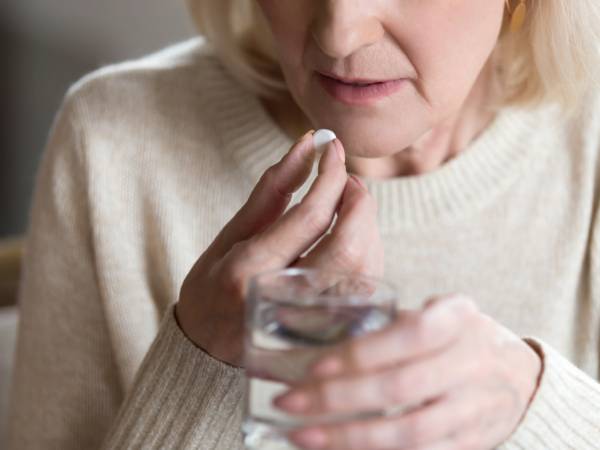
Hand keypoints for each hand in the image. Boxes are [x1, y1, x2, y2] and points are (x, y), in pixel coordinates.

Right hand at [176, 130, 382, 365]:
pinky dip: (367, 250)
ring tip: (344, 204)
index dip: (329, 175)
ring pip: (366, 266)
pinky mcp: (330, 333)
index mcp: (249, 272)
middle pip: (350, 245)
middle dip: (358, 199)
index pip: (310, 217)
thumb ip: (271, 191)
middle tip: (344, 177)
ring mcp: (311, 323)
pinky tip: (350, 237)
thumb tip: (305, 146)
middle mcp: (285, 301)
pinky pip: (366, 286)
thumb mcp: (230, 235)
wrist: (208, 349)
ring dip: (365, 224)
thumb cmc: (213, 287)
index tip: (330, 146)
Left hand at [275, 295, 542, 449]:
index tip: (314, 367)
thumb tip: (296, 324)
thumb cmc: (459, 338)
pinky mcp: (469, 444)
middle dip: (337, 399)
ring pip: (408, 433)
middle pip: (400, 388)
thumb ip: (386, 322)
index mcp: (456, 320)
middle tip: (289, 402)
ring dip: (348, 438)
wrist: (518, 376)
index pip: (409, 334)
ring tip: (300, 436)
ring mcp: (472, 409)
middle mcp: (469, 363)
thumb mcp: (433, 313)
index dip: (361, 353)